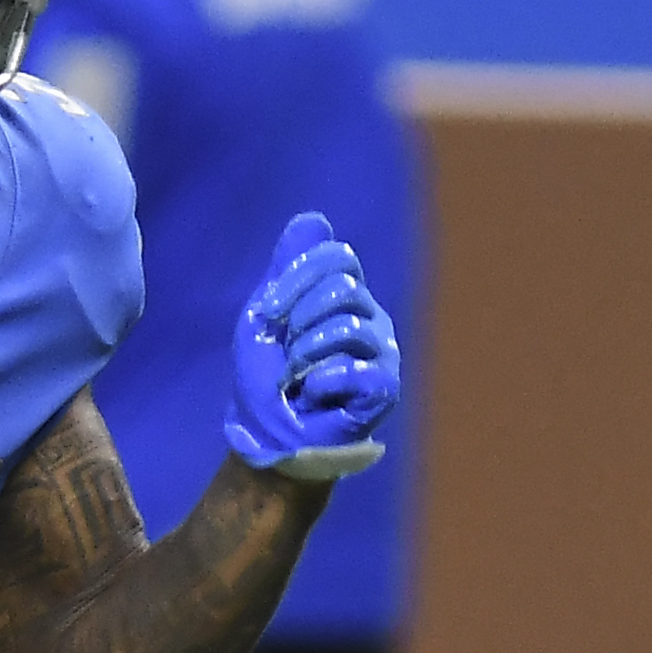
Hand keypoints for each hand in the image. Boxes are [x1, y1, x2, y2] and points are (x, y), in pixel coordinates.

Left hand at [220, 210, 399, 482]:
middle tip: (286, 353)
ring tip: (295, 378)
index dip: (298, 277)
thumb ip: (288, 267)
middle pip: (343, 289)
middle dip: (299, 320)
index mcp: (347, 296)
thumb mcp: (266, 314)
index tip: (268, 311)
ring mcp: (384, 354)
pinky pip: (358, 369)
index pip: (338, 258)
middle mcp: (372, 319)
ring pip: (347, 327)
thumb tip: (312, 217)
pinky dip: (321, 381)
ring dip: (303, 355)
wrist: (266, 435)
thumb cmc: (265, 377)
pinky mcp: (385, 389)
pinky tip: (312, 395)